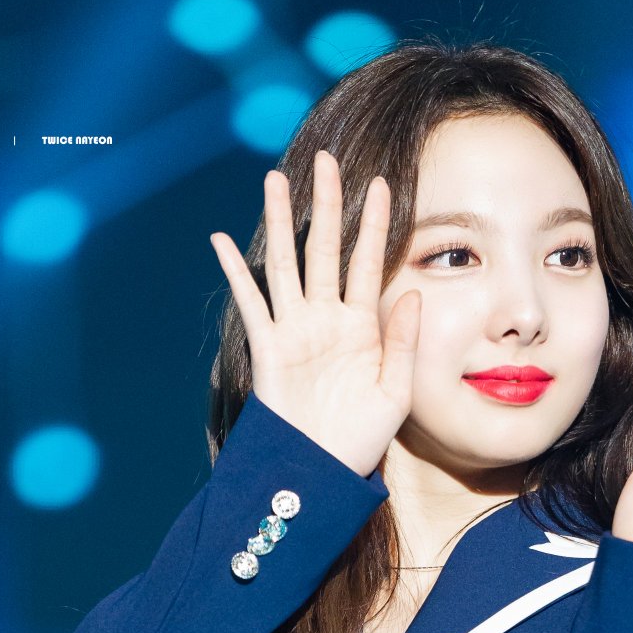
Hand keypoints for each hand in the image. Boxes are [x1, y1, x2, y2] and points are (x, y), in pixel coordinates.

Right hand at [210, 147, 419, 478]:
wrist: (321, 473)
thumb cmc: (361, 440)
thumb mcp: (396, 392)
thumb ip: (404, 343)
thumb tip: (412, 293)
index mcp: (363, 327)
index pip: (369, 263)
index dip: (376, 224)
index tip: (385, 184)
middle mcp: (327, 319)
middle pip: (325, 250)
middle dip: (326, 205)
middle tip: (326, 160)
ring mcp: (296, 329)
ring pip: (286, 264)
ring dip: (280, 222)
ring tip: (275, 180)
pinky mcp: (269, 346)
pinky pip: (251, 302)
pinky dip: (235, 272)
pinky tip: (221, 240)